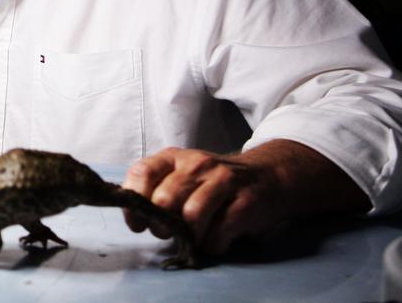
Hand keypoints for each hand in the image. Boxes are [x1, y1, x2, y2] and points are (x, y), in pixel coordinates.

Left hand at [121, 146, 283, 253]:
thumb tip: (136, 217)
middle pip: (165, 199)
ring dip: (188, 236)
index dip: (133, 203)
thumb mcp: (181, 176)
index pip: (141, 173)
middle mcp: (196, 163)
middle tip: (167, 234)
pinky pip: (220, 231)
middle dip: (161, 225)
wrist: (267, 175)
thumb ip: (157, 190)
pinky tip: (215, 241)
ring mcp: (223, 179)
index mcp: (173, 157)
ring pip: (192, 215)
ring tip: (192, 239)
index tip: (137, 223)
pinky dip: (212, 244)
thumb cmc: (213, 182)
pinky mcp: (246, 200)